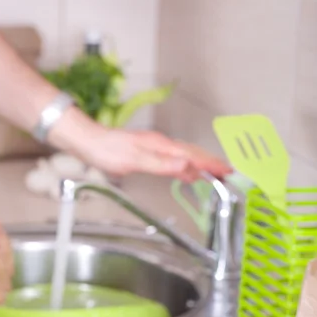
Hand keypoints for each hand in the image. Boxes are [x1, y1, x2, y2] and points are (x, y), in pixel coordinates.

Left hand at [80, 128, 232, 181]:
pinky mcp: (148, 152)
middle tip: (227, 173)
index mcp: (161, 146)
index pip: (193, 155)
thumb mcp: (135, 160)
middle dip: (211, 163)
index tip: (227, 170)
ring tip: (214, 174)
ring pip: (185, 156)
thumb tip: (185, 165)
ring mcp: (155, 148)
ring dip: (201, 165)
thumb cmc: (107, 150)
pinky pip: (174, 160)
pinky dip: (185, 167)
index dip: (211, 164)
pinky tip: (186, 173)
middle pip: (193, 154)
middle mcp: (161, 145)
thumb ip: (161, 164)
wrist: (88, 142)